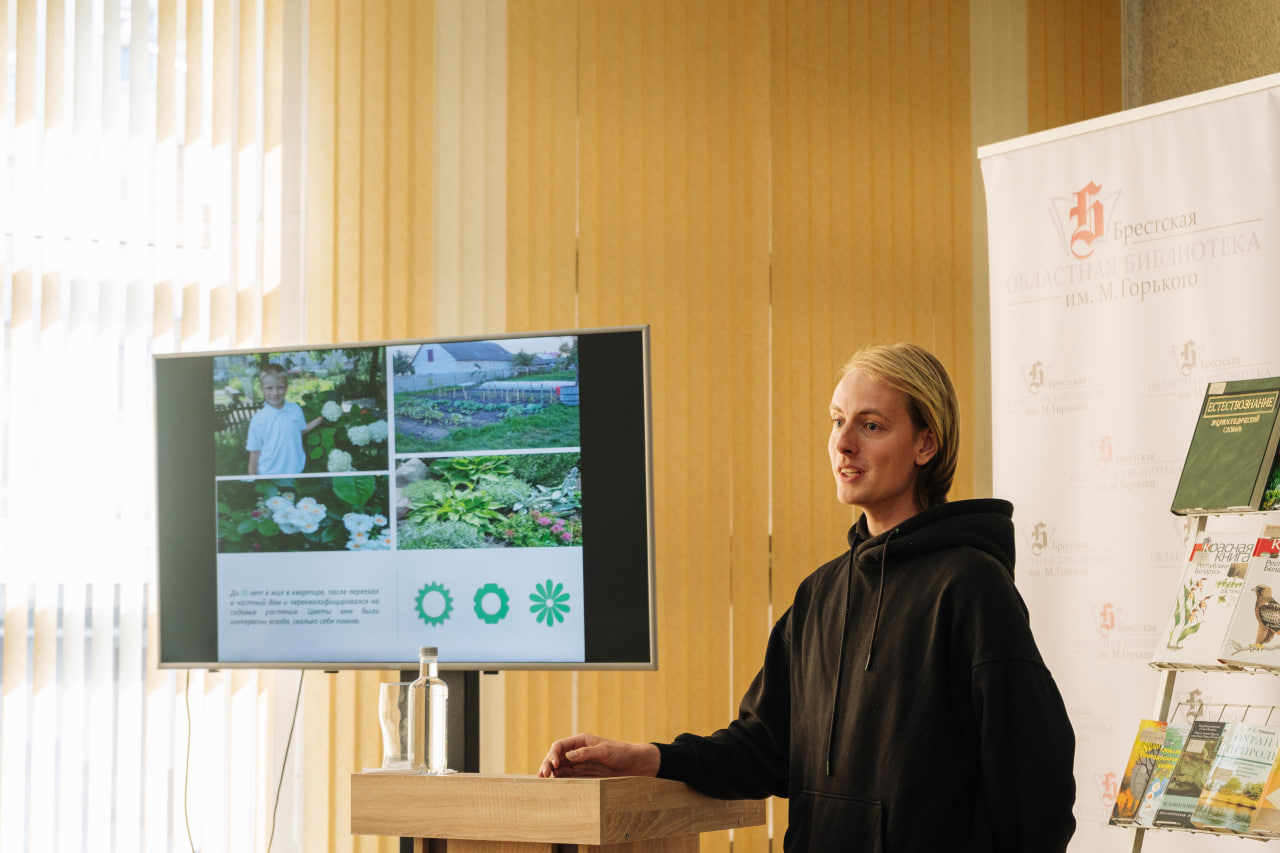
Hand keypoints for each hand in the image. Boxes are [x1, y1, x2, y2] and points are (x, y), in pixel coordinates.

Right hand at [537, 732, 659, 778]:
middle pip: (556, 758)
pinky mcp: (584, 775)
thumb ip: (585, 753)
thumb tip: (568, 756)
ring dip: (552, 775)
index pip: (560, 746)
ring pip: (560, 769)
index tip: (553, 765)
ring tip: (544, 783)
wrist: (635, 764)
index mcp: (580, 741)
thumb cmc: (621, 753)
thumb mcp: (604, 750)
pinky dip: (561, 782)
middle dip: (547, 765)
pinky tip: (556, 787)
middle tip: (542, 776)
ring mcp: (580, 764)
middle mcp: (577, 752)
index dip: (553, 754)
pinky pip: (569, 778)